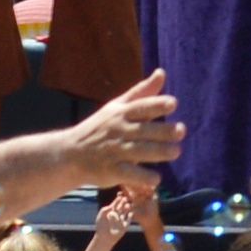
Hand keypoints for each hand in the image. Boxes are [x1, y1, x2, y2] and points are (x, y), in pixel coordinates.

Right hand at [56, 72, 184, 184]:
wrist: (70, 153)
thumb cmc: (100, 127)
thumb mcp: (117, 106)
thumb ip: (142, 92)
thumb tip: (162, 72)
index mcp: (120, 113)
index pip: (140, 107)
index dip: (156, 105)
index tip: (173, 104)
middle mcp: (118, 130)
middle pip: (143, 130)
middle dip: (163, 131)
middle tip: (181, 131)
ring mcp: (114, 151)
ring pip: (139, 151)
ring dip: (159, 152)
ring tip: (176, 151)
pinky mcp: (111, 171)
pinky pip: (129, 174)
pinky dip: (143, 177)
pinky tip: (156, 178)